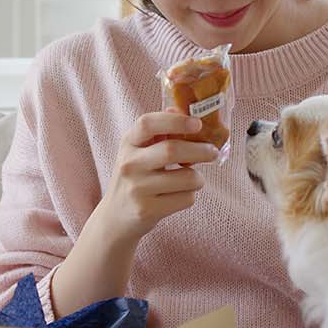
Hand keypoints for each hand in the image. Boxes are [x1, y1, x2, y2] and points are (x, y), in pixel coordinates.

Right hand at [93, 109, 219, 245]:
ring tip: (193, 179)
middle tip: (213, 152)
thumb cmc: (135, 179)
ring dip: (198, 178)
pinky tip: (180, 195)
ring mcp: (137, 188)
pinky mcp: (147, 210)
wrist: (114, 218)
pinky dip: (190, 196)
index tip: (197, 123)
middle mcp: (129, 164)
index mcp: (128, 144)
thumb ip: (158, 132)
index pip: (147, 123)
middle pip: (172, 150)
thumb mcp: (138, 152)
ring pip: (186, 178)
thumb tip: (181, 109)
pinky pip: (186, 199)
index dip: (175, 120)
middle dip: (201, 150)